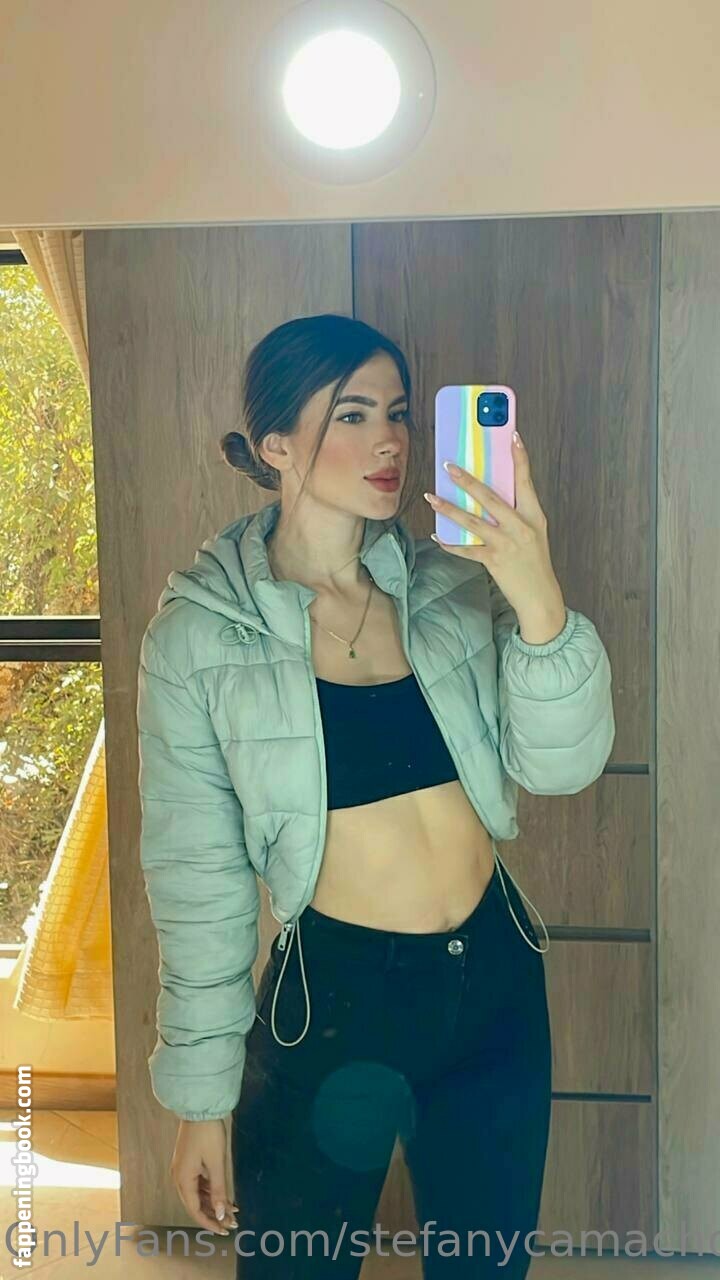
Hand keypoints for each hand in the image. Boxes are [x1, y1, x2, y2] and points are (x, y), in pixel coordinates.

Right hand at [170, 1118, 238, 1234]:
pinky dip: (210, 1190)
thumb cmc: (208, 1134)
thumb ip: (218, 1190)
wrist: (199, 1108)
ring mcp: (182, 1168)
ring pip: (197, 1193)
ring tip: (231, 1210)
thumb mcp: (216, 1163)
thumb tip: (221, 1214)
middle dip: (213, 1214)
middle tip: (231, 1223)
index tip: (223, 1230)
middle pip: (195, 1203)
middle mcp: (179, 1177)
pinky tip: (223, 1194)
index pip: (194, 1210)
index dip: (209, 1222)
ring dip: (213, 1202)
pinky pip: (198, 1182)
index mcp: (182, 1180)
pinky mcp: (188, 1161)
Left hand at [425, 431, 563, 618]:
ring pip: (472, 521)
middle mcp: (520, 526)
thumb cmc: (535, 562)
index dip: (520, 457)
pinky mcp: (493, 560)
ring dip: (449, 508)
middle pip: (490, 497)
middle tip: (449, 467)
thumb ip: (516, 514)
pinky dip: (450, 543)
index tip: (513, 436)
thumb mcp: (534, 532)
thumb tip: (489, 496)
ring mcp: (506, 543)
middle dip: (467, 480)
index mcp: (533, 515)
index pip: (526, 480)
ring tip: (431, 497)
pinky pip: (466, 549)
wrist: (540, 596)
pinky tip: (438, 536)